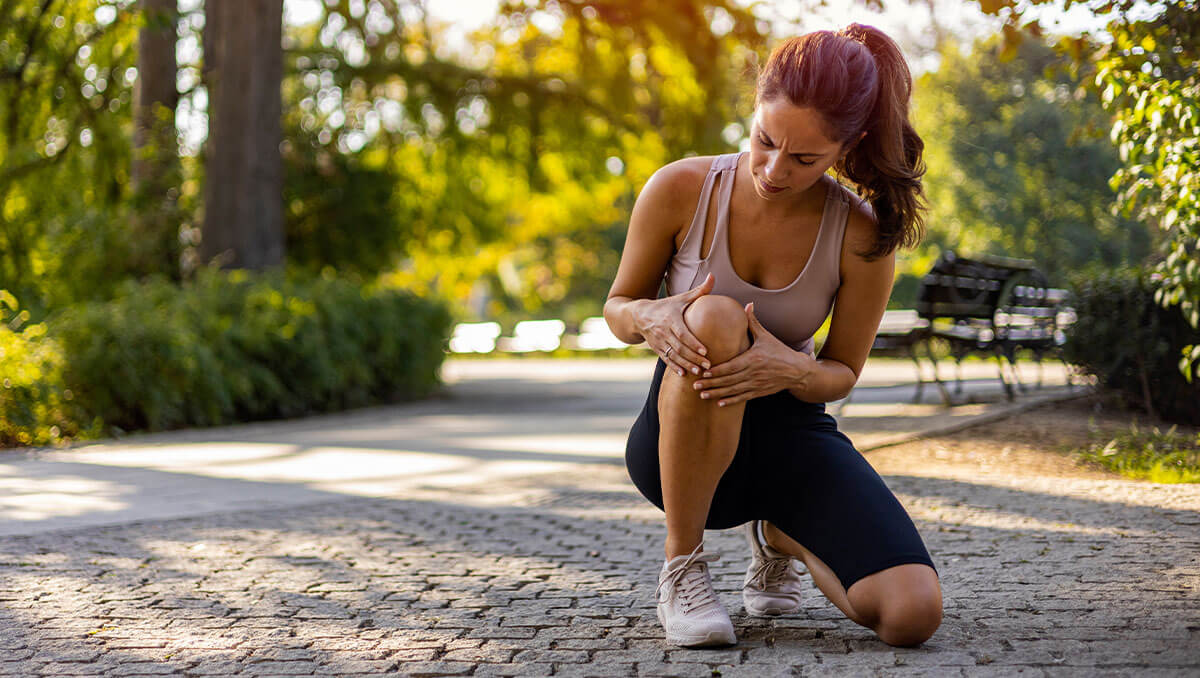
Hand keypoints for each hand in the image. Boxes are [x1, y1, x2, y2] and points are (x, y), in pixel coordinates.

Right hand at [631, 273, 714, 376]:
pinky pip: (665, 359)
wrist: (639, 315)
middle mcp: (663, 331)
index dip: (693, 343)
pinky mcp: (656, 348)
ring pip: (673, 355)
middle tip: (707, 366)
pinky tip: (683, 374)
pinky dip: (674, 367)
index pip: (682, 333)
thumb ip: (699, 291)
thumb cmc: (666, 306)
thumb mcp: (680, 298)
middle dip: (693, 358)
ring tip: (698, 372)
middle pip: (679, 347)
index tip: (705, 351)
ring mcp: (658, 341)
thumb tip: (713, 276)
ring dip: (685, 365)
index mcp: (670, 318)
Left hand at [692, 302, 814, 405]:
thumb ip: (753, 322)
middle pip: (728, 380)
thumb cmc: (779, 351)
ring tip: (702, 395)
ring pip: (733, 391)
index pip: (731, 366)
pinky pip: (742, 397)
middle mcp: (753, 373)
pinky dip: (731, 401)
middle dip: (711, 384)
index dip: (716, 371)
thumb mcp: (766, 336)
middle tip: (695, 386)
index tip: (703, 372)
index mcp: (752, 359)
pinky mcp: (759, 392)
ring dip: (716, 394)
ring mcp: (756, 384)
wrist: (796, 370)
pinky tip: (719, 403)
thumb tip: (748, 304)